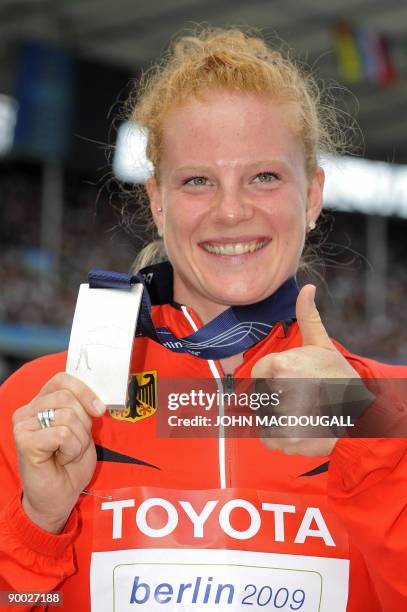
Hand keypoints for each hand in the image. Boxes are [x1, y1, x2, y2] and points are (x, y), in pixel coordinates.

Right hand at [12, 373, 105, 532]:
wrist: (59, 497)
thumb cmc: (70, 464)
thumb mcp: (82, 429)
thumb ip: (83, 408)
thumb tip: (96, 395)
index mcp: (42, 402)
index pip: (62, 379)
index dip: (84, 391)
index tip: (99, 409)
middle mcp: (28, 410)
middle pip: (67, 397)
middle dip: (83, 422)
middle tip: (76, 443)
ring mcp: (23, 425)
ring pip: (68, 416)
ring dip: (78, 439)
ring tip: (68, 453)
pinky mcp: (24, 441)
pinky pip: (63, 434)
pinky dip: (72, 449)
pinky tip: (62, 459)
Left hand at [251, 285, 359, 455]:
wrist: (361, 416)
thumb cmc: (339, 379)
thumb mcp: (323, 345)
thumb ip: (308, 317)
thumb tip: (307, 288)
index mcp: (280, 365)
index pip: (258, 374)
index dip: (273, 377)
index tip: (293, 380)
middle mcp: (278, 391)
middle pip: (261, 395)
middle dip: (276, 396)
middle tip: (302, 397)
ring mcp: (281, 417)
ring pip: (264, 416)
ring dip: (278, 416)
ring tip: (302, 411)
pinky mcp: (285, 440)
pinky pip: (267, 437)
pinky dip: (280, 436)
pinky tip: (300, 426)